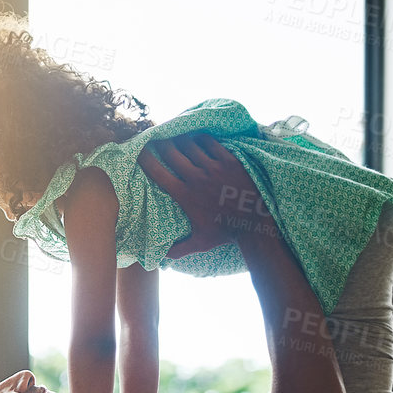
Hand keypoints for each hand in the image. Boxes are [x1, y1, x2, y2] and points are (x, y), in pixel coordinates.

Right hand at [139, 134, 277, 254]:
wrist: (255, 223)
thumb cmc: (226, 232)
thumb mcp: (199, 244)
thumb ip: (177, 250)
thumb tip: (160, 258)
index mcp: (185, 195)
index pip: (158, 172)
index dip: (145, 159)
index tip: (138, 151)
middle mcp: (196, 178)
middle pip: (171, 152)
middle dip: (160, 142)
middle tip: (155, 136)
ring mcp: (214, 167)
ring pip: (189, 144)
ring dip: (180, 138)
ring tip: (174, 134)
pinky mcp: (229, 160)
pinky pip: (210, 142)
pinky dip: (200, 137)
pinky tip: (196, 136)